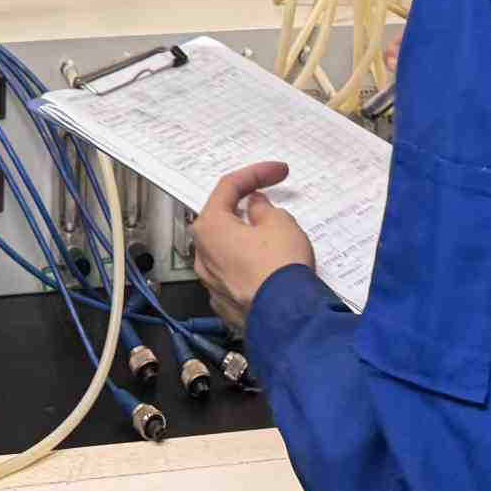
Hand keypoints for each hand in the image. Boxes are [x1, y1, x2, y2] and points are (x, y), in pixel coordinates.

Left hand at [190, 160, 315, 335]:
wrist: (288, 318)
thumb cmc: (280, 268)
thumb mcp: (279, 222)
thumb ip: (262, 209)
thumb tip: (254, 208)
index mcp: (209, 227)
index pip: (229, 187)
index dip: (256, 174)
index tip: (278, 172)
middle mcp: (202, 255)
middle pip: (222, 220)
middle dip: (245, 208)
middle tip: (270, 201)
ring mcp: (212, 283)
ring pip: (227, 250)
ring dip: (247, 239)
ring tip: (274, 236)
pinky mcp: (226, 304)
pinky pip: (235, 275)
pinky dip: (249, 265)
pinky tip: (269, 265)